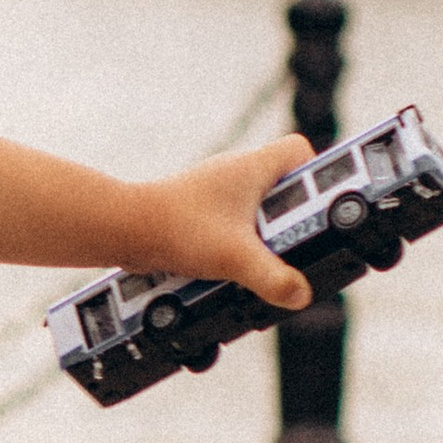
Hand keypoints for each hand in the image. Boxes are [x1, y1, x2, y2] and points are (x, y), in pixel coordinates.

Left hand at [133, 135, 314, 309]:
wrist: (123, 230)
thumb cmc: (175, 227)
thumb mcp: (235, 256)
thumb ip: (272, 276)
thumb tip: (300, 293)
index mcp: (252, 167)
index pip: (299, 150)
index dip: (317, 174)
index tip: (319, 205)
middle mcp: (235, 173)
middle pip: (283, 187)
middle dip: (294, 218)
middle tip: (296, 243)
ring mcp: (216, 192)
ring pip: (257, 209)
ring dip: (265, 236)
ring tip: (266, 260)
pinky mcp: (201, 212)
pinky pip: (234, 224)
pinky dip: (240, 244)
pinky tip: (236, 268)